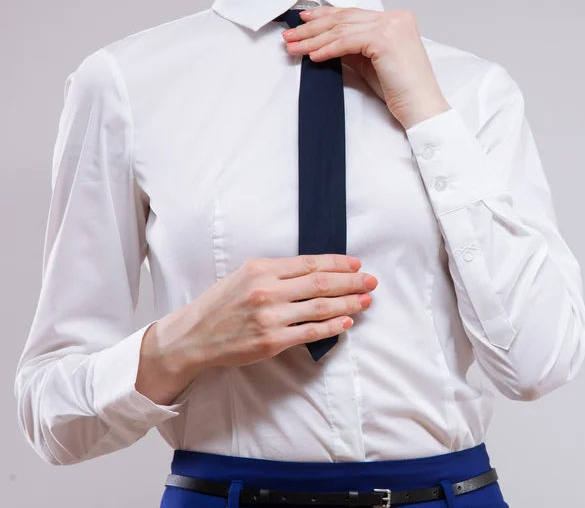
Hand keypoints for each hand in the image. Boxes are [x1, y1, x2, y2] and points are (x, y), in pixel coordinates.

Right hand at [186, 254, 377, 367]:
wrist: (194, 335)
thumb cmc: (220, 303)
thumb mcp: (244, 275)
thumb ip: (277, 272)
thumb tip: (316, 271)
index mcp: (261, 269)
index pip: (309, 263)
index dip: (337, 263)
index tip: (355, 263)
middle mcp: (267, 290)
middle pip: (320, 283)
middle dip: (350, 281)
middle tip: (370, 281)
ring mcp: (270, 317)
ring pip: (320, 307)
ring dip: (348, 303)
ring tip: (365, 300)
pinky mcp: (272, 341)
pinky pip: (310, 332)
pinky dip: (332, 327)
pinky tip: (347, 321)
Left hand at [280, 6, 451, 129]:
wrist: (421, 107)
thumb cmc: (401, 91)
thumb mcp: (372, 63)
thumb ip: (354, 49)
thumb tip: (327, 44)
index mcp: (395, 20)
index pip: (352, 14)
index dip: (325, 17)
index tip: (304, 22)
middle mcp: (395, 18)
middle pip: (344, 19)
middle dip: (313, 28)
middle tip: (291, 35)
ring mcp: (391, 26)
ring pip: (342, 29)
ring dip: (314, 39)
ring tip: (294, 47)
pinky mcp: (385, 39)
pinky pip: (347, 43)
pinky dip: (327, 49)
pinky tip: (312, 56)